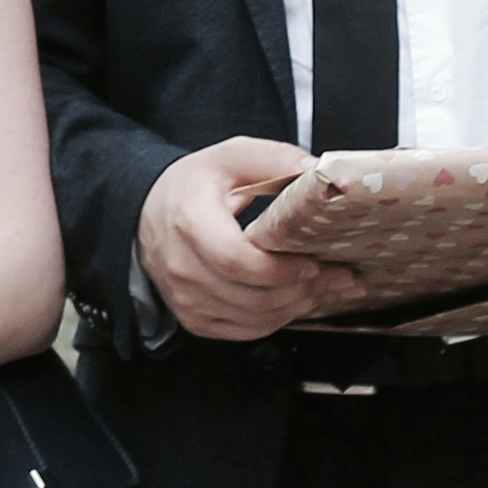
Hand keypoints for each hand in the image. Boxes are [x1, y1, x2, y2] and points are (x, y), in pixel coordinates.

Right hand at [140, 138, 373, 342]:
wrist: (147, 212)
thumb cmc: (192, 186)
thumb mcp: (231, 158)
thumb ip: (276, 161)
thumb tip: (321, 174)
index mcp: (190, 222)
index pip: (239, 260)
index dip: (282, 268)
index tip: (313, 260)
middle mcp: (183, 267)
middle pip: (254, 296)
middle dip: (304, 289)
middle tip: (340, 275)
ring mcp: (187, 298)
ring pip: (257, 318)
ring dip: (298, 306)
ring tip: (326, 286)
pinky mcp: (195, 319)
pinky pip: (248, 330)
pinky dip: (279, 318)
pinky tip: (297, 299)